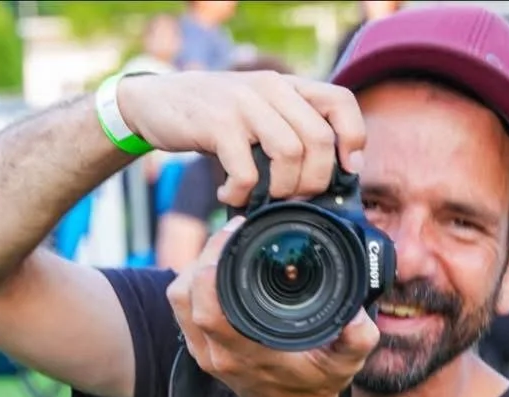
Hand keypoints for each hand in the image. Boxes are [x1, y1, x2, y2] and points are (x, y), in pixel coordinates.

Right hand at [117, 71, 365, 208]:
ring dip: (282, 190)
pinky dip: (242, 194)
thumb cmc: (214, 119)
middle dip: (313, 182)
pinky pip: (247, 170)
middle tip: (293, 198)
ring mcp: (244, 104)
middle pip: (320, 140)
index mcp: (287, 86)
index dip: (353, 138)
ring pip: (290, 155)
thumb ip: (289, 131)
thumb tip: (327, 179)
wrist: (155, 102)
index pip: (341, 101)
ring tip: (264, 198)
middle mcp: (271, 88)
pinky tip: (230, 195)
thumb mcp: (258, 114)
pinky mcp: (218, 124)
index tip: (345, 170)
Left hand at [166, 219, 379, 396]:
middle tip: (233, 233)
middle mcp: (217, 353)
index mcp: (245, 353)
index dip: (214, 262)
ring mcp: (204, 352)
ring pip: (179, 298)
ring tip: (225, 248)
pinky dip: (194, 283)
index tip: (236, 232)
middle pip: (186, 294)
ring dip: (196, 268)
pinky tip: (218, 269)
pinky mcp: (200, 349)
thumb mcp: (346, 364)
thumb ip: (358, 339)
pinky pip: (183, 308)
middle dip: (204, 255)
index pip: (208, 306)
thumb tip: (358, 316)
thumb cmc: (315, 387)